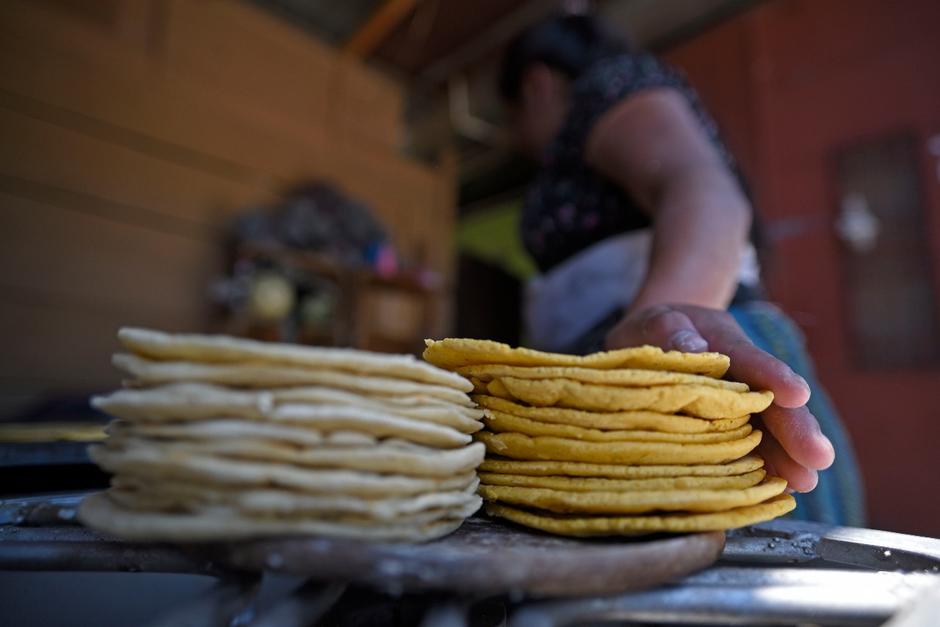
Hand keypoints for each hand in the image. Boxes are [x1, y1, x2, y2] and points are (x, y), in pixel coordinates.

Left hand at [605, 304, 834, 491]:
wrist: (654, 343)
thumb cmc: (655, 332)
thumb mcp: (657, 320)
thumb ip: (670, 330)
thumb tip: (694, 349)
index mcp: (725, 344)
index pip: (750, 360)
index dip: (772, 376)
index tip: (797, 394)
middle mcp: (741, 379)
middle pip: (771, 404)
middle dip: (796, 430)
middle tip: (818, 457)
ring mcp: (739, 408)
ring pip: (767, 434)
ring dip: (786, 458)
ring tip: (804, 483)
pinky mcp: (728, 432)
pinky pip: (747, 452)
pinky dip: (762, 471)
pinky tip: (777, 492)